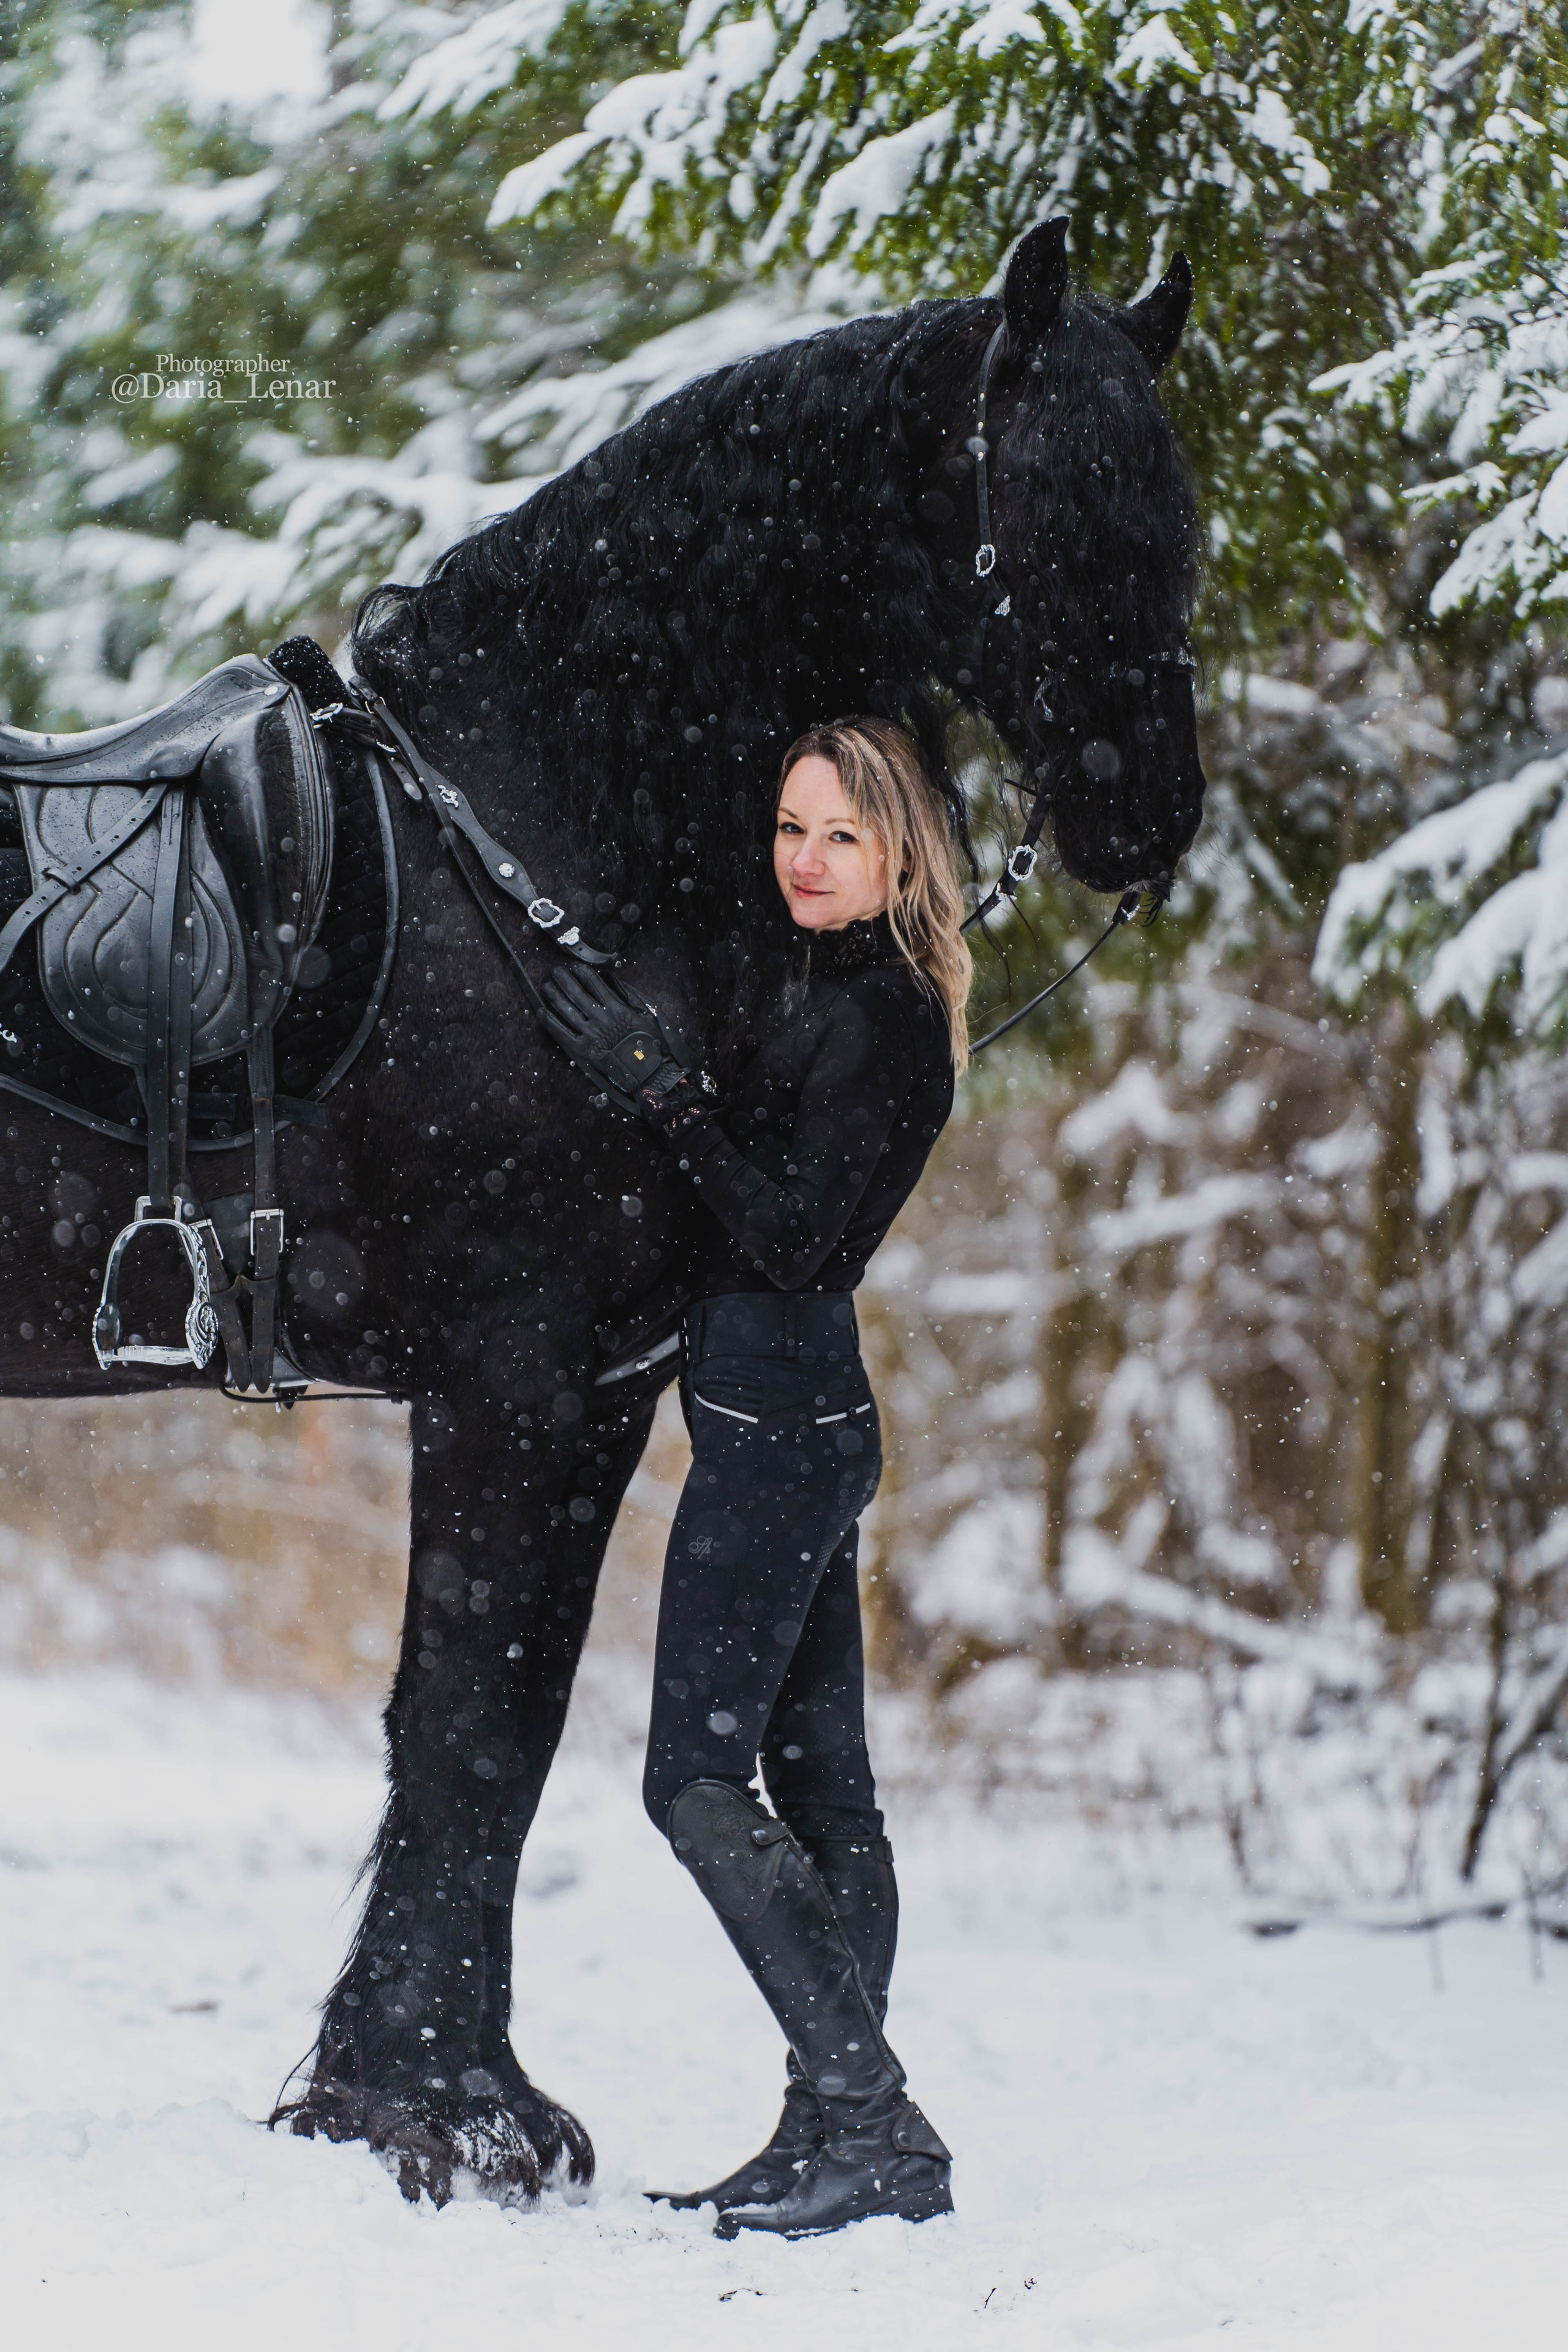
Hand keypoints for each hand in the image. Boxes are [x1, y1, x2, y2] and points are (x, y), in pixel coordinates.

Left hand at [540, 966, 690, 1113]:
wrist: (647, 1071)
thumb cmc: (650, 1043)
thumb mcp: (646, 1014)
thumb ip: (628, 996)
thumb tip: (611, 980)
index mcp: (617, 1008)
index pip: (594, 983)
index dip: (582, 972)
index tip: (574, 966)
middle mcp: (601, 1018)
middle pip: (577, 993)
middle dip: (564, 979)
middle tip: (555, 971)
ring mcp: (590, 1034)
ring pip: (566, 1010)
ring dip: (554, 996)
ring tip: (546, 987)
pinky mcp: (583, 1050)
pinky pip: (561, 1032)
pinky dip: (549, 1021)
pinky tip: (541, 1011)